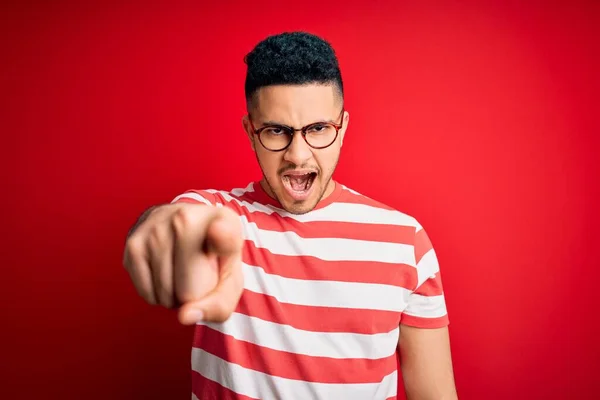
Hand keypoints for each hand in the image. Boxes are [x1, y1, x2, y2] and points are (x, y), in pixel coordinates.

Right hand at [123, 203, 243, 324]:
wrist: (187, 229)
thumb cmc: (214, 260)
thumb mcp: (230, 282)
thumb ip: (219, 305)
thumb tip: (185, 316)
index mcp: (223, 221)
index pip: (223, 233)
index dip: (222, 234)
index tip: (219, 229)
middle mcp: (187, 217)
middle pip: (189, 289)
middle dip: (194, 297)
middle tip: (199, 276)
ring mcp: (157, 227)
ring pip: (165, 293)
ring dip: (174, 297)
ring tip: (182, 274)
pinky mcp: (134, 243)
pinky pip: (146, 293)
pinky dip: (156, 295)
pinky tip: (165, 275)